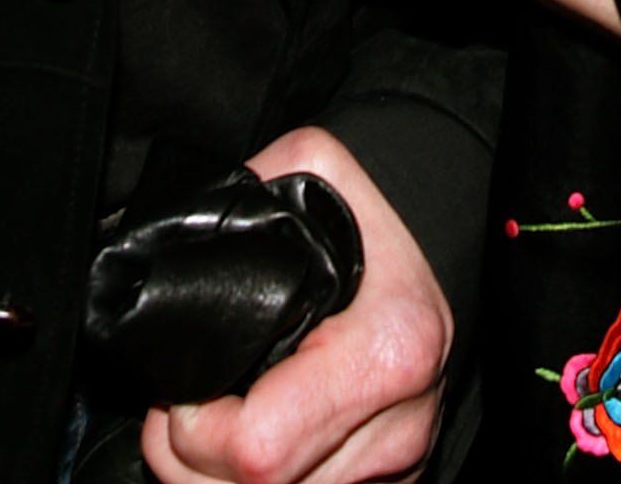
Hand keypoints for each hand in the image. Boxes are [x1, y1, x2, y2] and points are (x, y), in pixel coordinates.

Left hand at [144, 129, 450, 483]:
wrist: (443, 239)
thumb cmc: (370, 216)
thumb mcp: (315, 168)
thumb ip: (245, 191)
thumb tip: (177, 236)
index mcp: (388, 348)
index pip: (259, 448)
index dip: (196, 432)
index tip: (181, 396)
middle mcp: (403, 419)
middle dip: (195, 465)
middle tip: (178, 418)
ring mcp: (401, 458)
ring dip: (221, 481)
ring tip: (205, 432)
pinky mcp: (394, 479)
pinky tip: (247, 442)